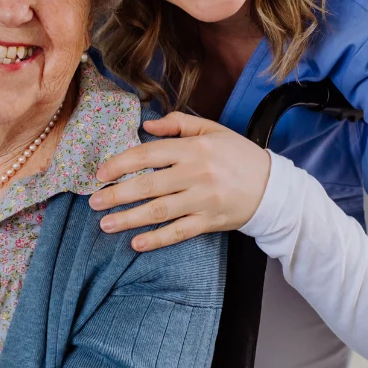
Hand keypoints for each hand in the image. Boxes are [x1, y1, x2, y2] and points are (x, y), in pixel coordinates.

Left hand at [88, 112, 271, 250]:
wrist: (273, 187)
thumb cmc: (238, 156)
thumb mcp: (212, 130)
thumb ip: (179, 123)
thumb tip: (146, 125)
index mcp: (194, 148)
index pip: (149, 154)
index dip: (121, 164)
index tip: (100, 174)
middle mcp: (196, 173)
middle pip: (148, 185)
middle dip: (117, 195)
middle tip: (94, 202)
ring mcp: (203, 199)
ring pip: (159, 211)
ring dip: (129, 219)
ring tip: (105, 224)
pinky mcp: (210, 221)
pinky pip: (179, 232)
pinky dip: (157, 239)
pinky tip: (136, 244)